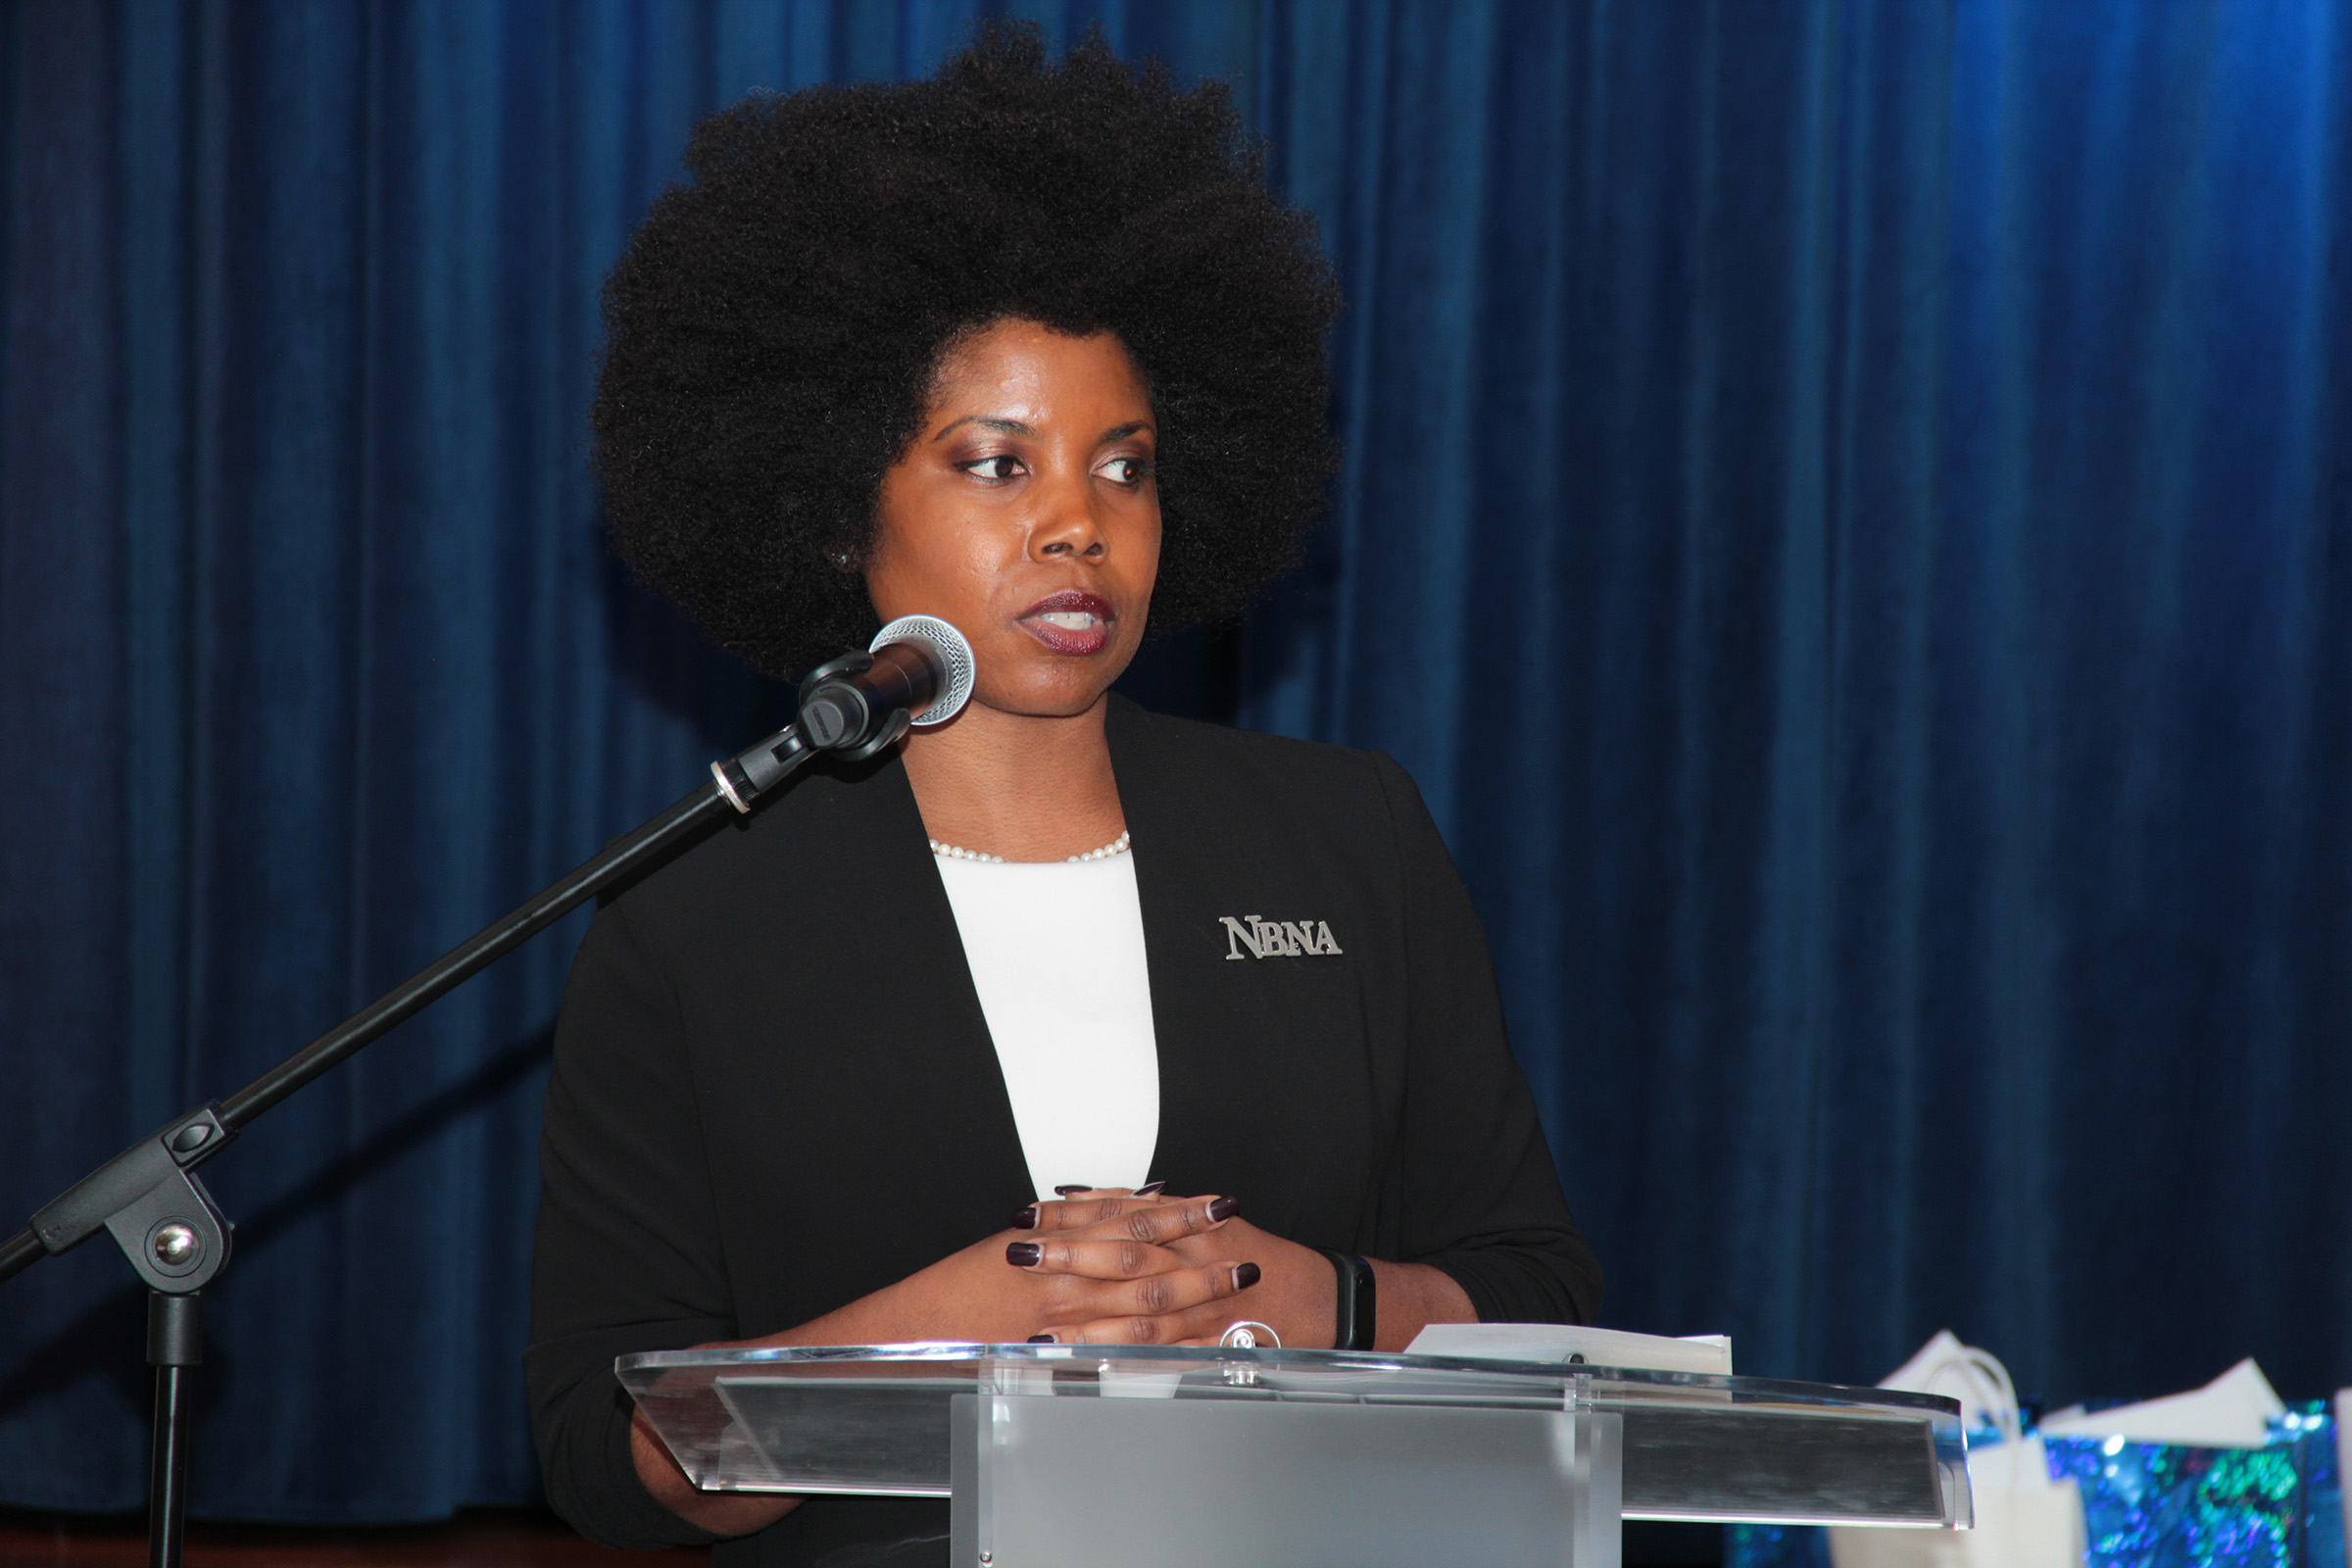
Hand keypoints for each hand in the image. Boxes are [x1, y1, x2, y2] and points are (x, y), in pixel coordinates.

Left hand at [1020, 1190, 1333, 1347]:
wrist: (1318, 1298)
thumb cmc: (1259, 1257)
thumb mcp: (1210, 1220)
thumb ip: (1153, 1210)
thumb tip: (1090, 1196)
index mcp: (1192, 1223)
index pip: (1121, 1212)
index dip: (1072, 1214)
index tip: (1030, 1214)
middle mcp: (1195, 1259)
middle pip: (1124, 1254)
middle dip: (1069, 1255)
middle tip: (1022, 1254)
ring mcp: (1203, 1304)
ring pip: (1139, 1309)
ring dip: (1087, 1318)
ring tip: (1039, 1325)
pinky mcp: (1209, 1342)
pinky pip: (1163, 1351)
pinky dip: (1126, 1356)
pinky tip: (1090, 1361)